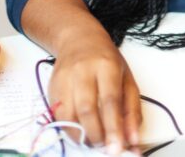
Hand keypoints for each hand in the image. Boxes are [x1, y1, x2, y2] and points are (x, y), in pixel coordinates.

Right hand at [48, 37, 141, 154]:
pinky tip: (79, 131)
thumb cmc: (106, 61)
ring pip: (68, 113)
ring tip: (92, 141)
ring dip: (80, 135)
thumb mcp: (127, 80)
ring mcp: (64, 77)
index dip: (113, 128)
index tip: (117, 149)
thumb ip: (132, 112)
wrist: (79, 39)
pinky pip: (57, 114)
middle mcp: (83, 70)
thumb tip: (132, 141)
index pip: (110, 101)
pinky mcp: (52, 86)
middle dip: (96, 134)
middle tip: (104, 148)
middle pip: (86, 108)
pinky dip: (68, 128)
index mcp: (106, 66)